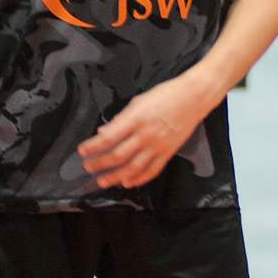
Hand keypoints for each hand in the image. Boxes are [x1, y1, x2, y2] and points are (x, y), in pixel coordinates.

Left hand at [78, 72, 212, 189]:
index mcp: (136, 119)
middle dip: (99, 164)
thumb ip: (120, 119)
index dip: (93, 147)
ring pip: (133, 167)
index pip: (108, 138)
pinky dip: (139, 179)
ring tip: (103, 181)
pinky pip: (152, 170)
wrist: (194, 98)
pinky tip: (128, 182)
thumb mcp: (138, 101)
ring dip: (115, 177)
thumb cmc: (167, 95)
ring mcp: (158, 145)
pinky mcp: (168, 152)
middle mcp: (146, 134)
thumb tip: (104, 133)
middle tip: (88, 167)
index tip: (83, 151)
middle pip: (117, 156)